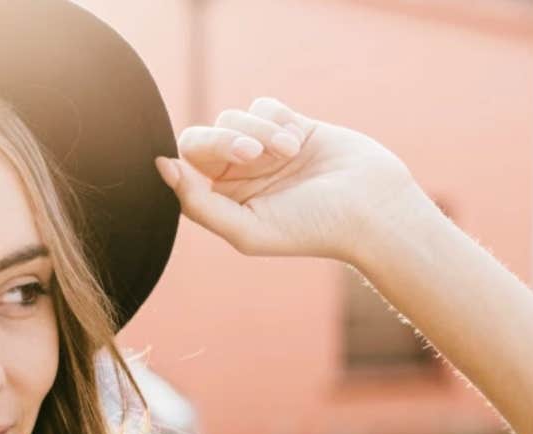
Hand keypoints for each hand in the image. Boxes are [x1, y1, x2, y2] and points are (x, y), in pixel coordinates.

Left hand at [154, 96, 424, 262]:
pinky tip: (295, 142)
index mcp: (220, 201)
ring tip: (287, 152)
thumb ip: (197, 203)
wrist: (372, 208)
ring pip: (232, 118)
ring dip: (259, 131)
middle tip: (253, 153)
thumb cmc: (310, 228)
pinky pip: (262, 106)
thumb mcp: (246, 229)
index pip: (185, 166)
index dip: (199, 156)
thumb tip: (161, 166)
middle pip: (203, 138)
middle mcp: (235, 175)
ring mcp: (261, 148)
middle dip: (225, 139)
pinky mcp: (287, 125)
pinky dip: (276, 119)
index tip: (228, 161)